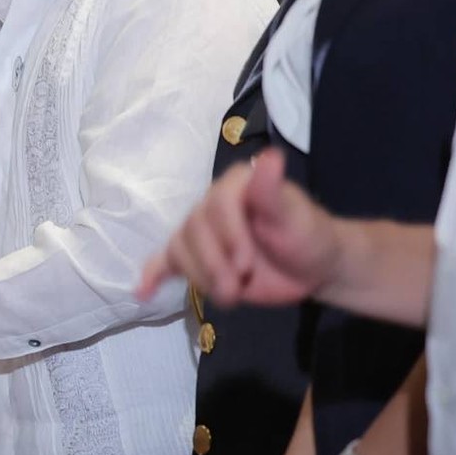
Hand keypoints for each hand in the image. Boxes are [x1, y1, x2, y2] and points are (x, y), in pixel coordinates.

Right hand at [137, 149, 341, 309]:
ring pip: (180, 249)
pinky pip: (166, 261)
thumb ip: (274, 191)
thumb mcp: (296, 216)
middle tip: (240, 288)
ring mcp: (202, 231)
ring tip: (231, 297)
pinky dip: (152, 274)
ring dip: (200, 278)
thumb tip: (270, 157)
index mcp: (236, 185)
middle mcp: (212, 202)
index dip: (227, 236)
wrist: (313, 267)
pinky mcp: (196, 257)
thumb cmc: (308, 237)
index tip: (247, 265)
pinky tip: (141, 291)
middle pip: (193, 230)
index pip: (215, 204)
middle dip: (214, 264)